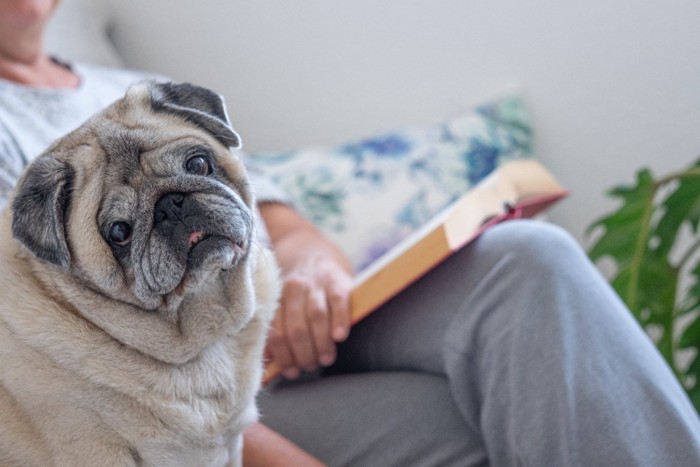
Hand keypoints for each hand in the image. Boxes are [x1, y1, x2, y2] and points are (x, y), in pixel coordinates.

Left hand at [259, 203, 352, 378]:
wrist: (312, 249)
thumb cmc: (296, 288)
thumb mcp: (281, 303)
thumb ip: (276, 330)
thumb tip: (270, 365)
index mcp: (277, 298)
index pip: (277, 332)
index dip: (283, 356)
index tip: (291, 371)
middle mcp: (294, 288)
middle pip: (297, 328)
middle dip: (303, 354)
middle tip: (310, 367)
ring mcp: (317, 282)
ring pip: (316, 317)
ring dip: (321, 343)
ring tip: (325, 360)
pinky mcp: (338, 279)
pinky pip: (338, 301)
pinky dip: (339, 319)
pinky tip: (340, 337)